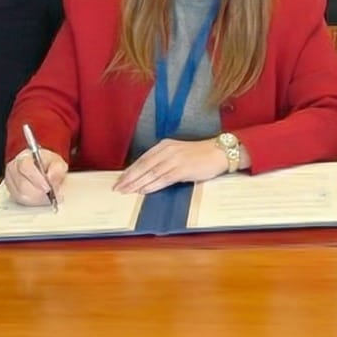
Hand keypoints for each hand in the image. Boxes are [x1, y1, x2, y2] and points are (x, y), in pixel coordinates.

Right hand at [4, 147, 68, 205]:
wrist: (43, 169)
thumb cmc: (48, 164)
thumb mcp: (58, 163)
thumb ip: (57, 169)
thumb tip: (51, 178)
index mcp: (24, 157)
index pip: (25, 167)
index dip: (37, 179)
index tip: (48, 188)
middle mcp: (13, 168)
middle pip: (22, 184)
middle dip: (39, 192)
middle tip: (51, 194)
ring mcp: (10, 181)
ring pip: (21, 195)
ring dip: (37, 198)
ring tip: (48, 196)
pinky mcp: (11, 192)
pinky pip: (20, 201)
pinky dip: (33, 202)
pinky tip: (41, 198)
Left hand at [114, 138, 229, 193]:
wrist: (219, 152)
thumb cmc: (201, 154)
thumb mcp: (179, 152)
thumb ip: (164, 160)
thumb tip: (149, 175)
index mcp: (165, 145)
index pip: (142, 159)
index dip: (130, 170)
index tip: (120, 179)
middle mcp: (168, 151)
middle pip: (143, 166)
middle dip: (129, 178)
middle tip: (118, 188)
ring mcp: (175, 160)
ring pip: (150, 173)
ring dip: (137, 184)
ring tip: (126, 191)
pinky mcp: (182, 169)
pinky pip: (163, 179)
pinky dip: (151, 186)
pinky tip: (143, 191)